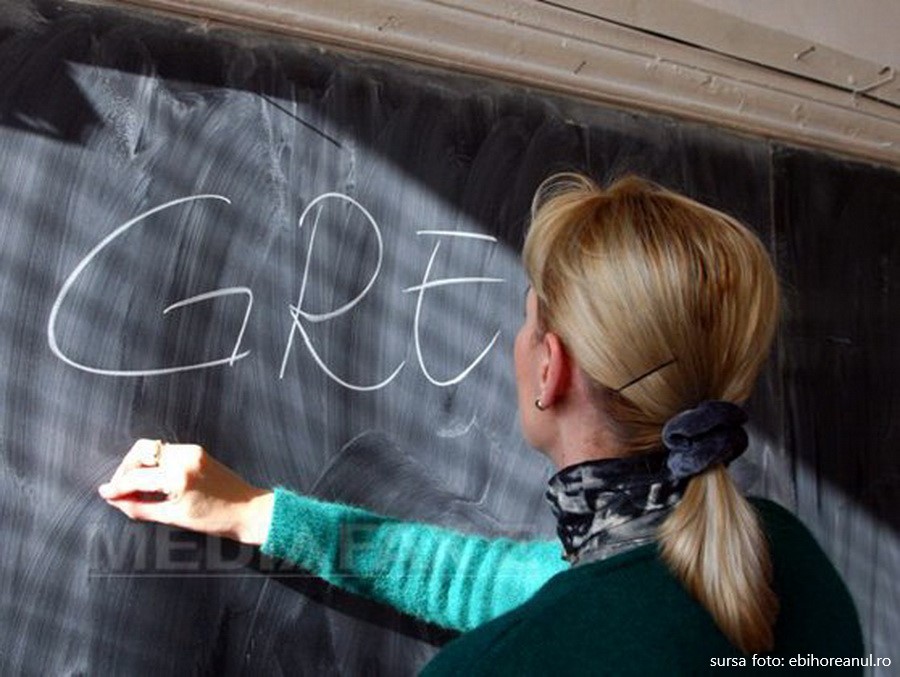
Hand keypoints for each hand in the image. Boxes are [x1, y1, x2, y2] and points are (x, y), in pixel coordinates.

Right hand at [98, 439, 273, 544]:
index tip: (104, 494)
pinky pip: (167, 452)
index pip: (136, 477)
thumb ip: (140, 508)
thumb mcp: (173, 517)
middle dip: (126, 469)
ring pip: (153, 448)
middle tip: (119, 490)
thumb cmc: (216, 519)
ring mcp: (192, 451)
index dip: (116, 487)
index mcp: (178, 475)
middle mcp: (184, 457)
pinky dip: (155, 463)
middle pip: (141, 452)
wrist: (248, 510)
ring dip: (139, 464)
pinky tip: (152, 481)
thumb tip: (116, 501)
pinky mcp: (197, 451)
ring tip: (134, 487)